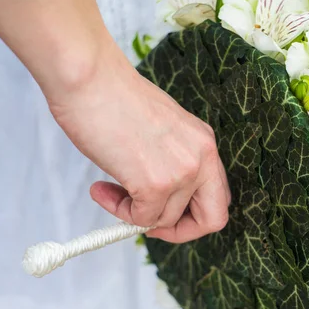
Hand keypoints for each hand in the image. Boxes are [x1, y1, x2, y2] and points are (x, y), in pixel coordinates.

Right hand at [48, 42, 230, 242]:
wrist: (90, 78)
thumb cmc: (115, 98)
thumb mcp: (163, 132)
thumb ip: (171, 162)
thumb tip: (161, 200)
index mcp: (205, 143)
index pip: (219, 196)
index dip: (193, 213)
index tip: (165, 211)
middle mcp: (202, 158)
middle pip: (214, 219)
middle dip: (180, 230)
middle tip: (148, 220)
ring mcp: (182, 172)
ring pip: (166, 220)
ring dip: (135, 213)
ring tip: (109, 189)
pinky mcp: (155, 184)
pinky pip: (141, 219)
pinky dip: (119, 211)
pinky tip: (102, 189)